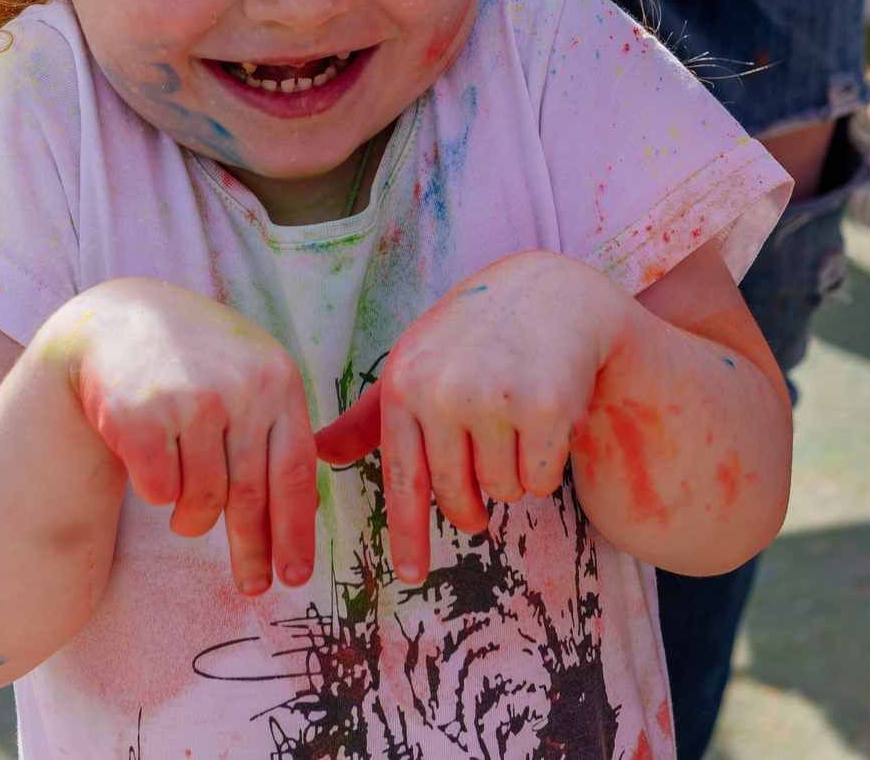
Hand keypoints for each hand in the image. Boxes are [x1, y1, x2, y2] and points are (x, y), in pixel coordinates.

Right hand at [51, 278, 320, 595]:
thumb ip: (277, 431)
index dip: (296, 532)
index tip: (295, 577)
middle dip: (252, 551)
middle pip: (251, 495)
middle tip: (253, 587)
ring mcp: (191, 400)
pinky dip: (156, 494)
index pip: (296, 472)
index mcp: (278, 379)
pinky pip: (159, 491)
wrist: (118, 320)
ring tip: (184, 512)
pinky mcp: (142, 415)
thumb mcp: (249, 375)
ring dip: (192, 520)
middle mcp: (241, 387)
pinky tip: (150, 467)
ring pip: (202, 501)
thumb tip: (306, 514)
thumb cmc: (194, 360)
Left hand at [313, 250, 631, 582]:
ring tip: (516, 421)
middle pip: (457, 496)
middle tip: (485, 470)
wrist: (550, 293)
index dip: (408, 535)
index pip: (402, 480)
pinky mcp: (545, 407)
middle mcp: (442, 392)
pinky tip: (548, 417)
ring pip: (503, 491)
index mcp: (403, 385)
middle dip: (473, 501)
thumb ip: (369, 418)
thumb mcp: (416, 365)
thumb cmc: (471, 338)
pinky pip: (541, 480)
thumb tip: (319, 454)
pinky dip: (547, 465)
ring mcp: (493, 398)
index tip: (412, 576)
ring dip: (513, 474)